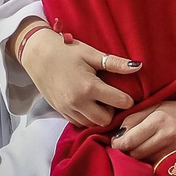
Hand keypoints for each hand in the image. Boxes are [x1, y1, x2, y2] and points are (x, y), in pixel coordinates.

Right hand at [15, 19, 140, 128]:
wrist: (37, 54)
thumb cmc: (66, 51)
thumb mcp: (92, 54)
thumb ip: (115, 63)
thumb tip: (138, 67)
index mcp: (88, 87)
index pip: (119, 103)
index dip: (128, 100)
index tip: (129, 94)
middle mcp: (77, 102)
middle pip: (105, 120)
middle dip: (113, 111)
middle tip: (113, 98)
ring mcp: (66, 109)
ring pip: (91, 124)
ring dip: (99, 116)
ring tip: (101, 101)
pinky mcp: (59, 111)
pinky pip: (78, 122)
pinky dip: (87, 117)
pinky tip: (89, 104)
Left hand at [111, 95, 175, 162]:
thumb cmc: (175, 110)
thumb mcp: (154, 106)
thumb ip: (133, 119)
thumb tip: (116, 136)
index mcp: (158, 120)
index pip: (128, 141)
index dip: (117, 144)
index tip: (116, 142)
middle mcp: (167, 137)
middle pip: (135, 154)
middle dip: (127, 152)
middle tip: (127, 147)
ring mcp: (174, 150)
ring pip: (145, 162)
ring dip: (139, 158)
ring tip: (141, 149)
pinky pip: (156, 166)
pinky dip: (150, 162)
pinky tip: (152, 155)